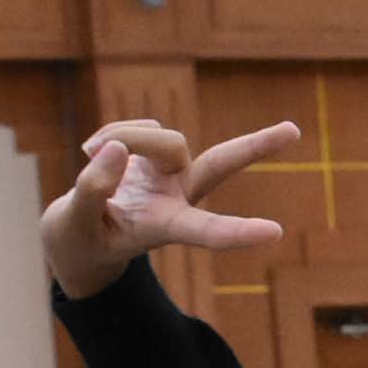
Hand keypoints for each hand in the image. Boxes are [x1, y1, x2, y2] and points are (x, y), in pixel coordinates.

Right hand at [40, 120, 301, 300]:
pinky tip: (93, 151)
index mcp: (163, 228)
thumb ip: (92, 191)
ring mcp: (170, 174)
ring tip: (89, 153)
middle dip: (255, 146)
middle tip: (294, 130)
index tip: (274, 232)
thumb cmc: (79, 241)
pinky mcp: (155, 154)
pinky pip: (140, 126)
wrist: (77, 236)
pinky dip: (111, 133)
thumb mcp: (74, 225)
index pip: (204, 230)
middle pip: (220, 164)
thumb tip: (116, 150)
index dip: (236, 231)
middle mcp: (178, 198)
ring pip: (160, 135)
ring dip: (123, 136)